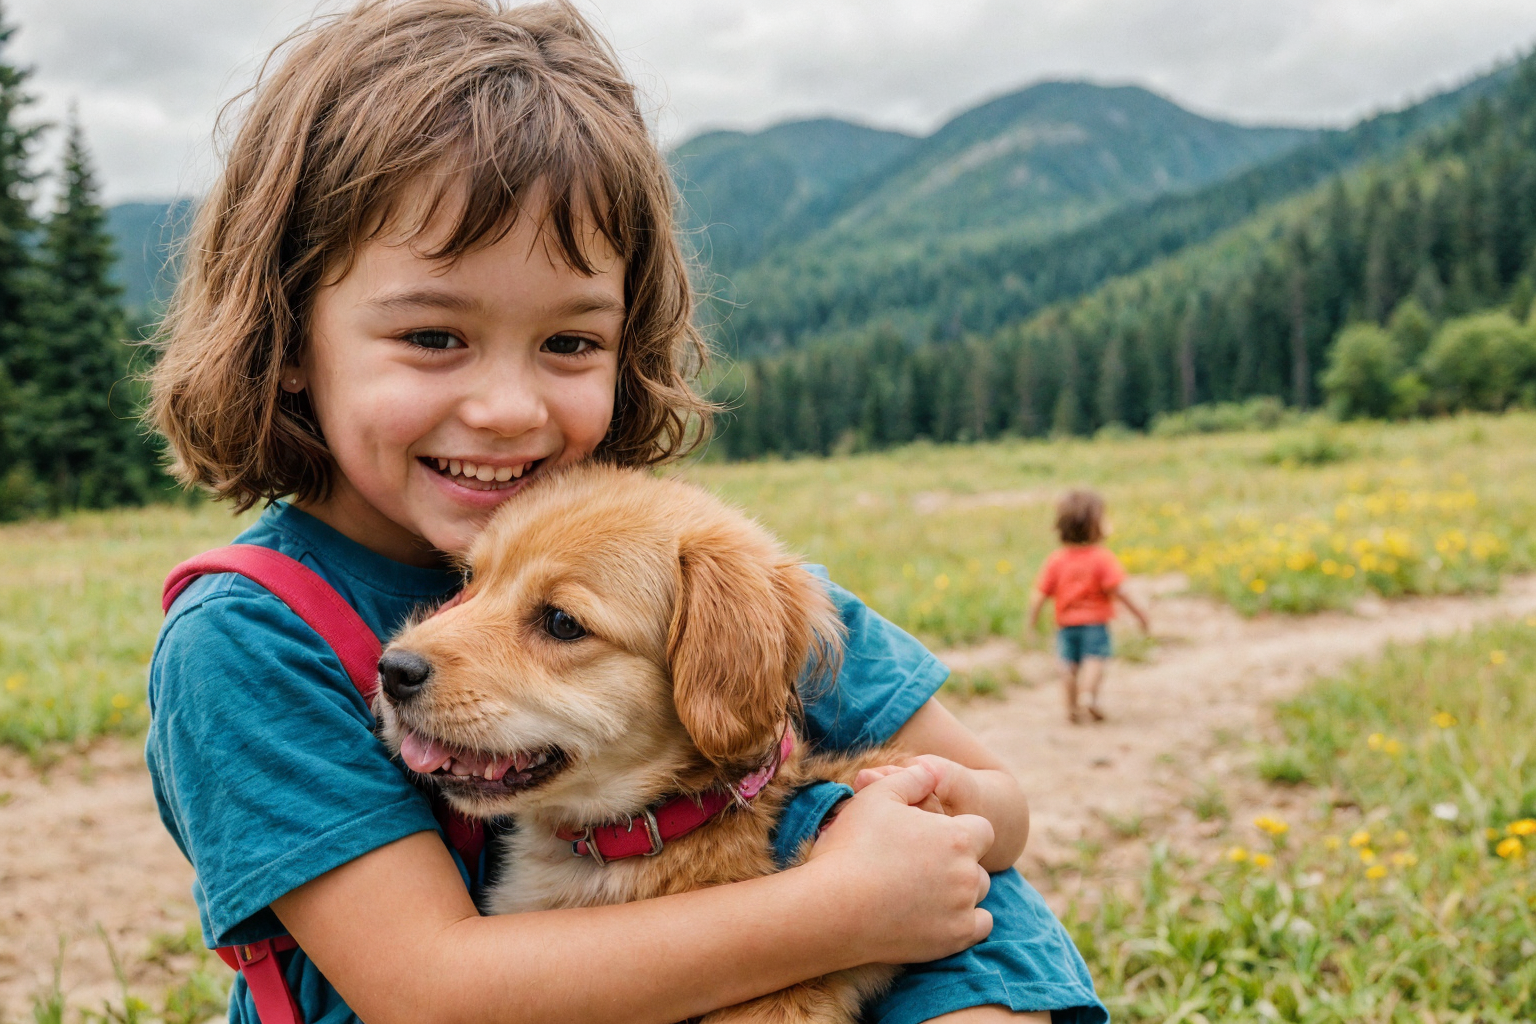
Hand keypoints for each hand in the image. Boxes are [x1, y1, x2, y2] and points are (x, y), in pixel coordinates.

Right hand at [806, 763, 993, 964]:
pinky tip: (939, 914)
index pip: (982, 829)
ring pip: (977, 894)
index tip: (933, 837)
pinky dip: (966, 920)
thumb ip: (913, 778)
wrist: (833, 908)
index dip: (960, 830)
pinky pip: (980, 926)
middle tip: (920, 864)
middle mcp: (967, 873)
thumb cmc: (853, 847)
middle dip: (958, 861)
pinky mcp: (953, 939)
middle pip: (978, 863)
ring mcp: (962, 909)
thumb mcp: (878, 796)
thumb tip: (931, 771)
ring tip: (922, 889)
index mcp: (956, 837)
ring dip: (960, 890)